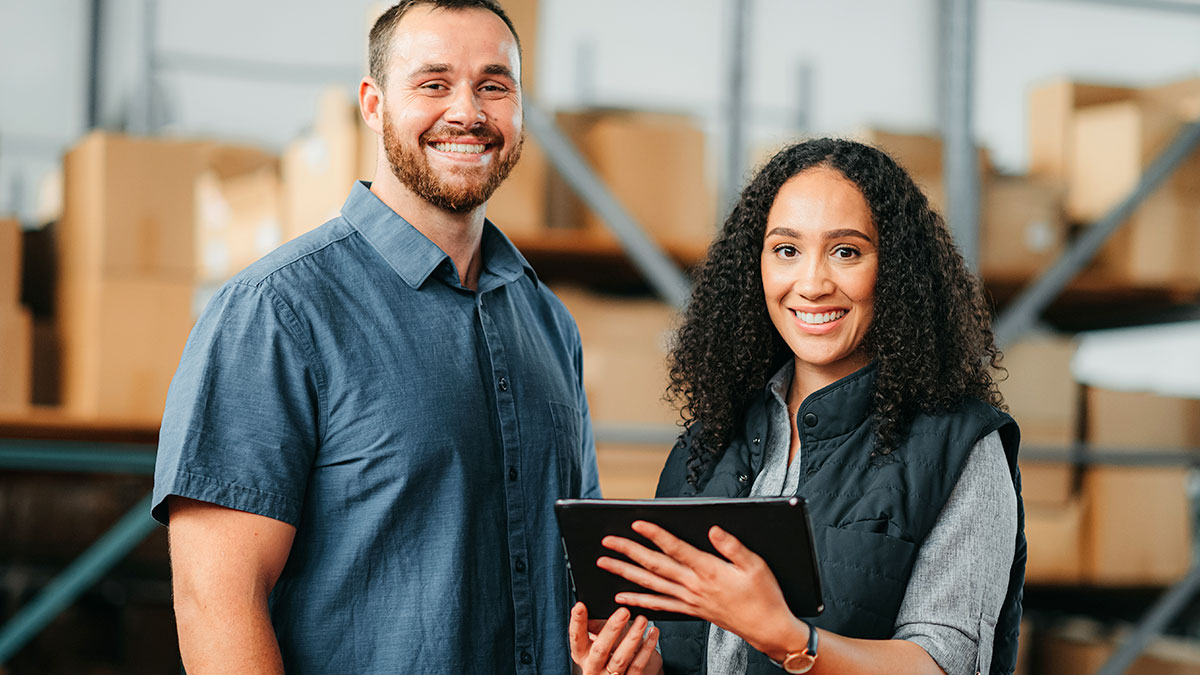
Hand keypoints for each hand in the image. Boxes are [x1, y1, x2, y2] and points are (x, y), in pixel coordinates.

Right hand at [568, 603, 661, 674]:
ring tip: (642, 620)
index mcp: (582, 655)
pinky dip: (646, 648)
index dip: (577, 622)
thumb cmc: (608, 653)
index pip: (576, 638)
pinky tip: (652, 633)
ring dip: (633, 638)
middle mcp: (593, 668)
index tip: (580, 605)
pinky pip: (637, 666)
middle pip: (600, 650)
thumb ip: (596, 626)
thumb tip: (594, 605)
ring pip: (620, 659)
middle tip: (624, 611)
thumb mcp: (598, 641)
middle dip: (612, 629)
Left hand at [597, 521, 806, 659]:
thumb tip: (713, 529)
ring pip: (650, 584)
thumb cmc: (764, 596)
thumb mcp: (756, 565)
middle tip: (607, 540)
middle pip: (654, 565)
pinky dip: (638, 600)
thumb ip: (732, 546)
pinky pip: (658, 605)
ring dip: (624, 573)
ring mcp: (689, 600)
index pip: (675, 548)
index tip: (636, 523)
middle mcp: (693, 586)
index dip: (655, 534)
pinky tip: (622, 597)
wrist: (767, 628)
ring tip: (605, 563)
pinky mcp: (690, 610)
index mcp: (709, 571)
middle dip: (628, 551)